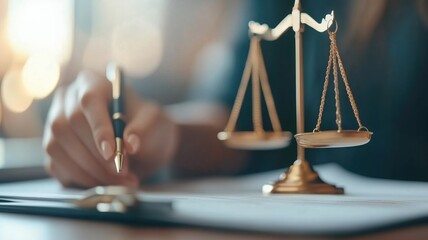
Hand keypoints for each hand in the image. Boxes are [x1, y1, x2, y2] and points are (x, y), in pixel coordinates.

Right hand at [43, 71, 177, 187]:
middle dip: (95, 156)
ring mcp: (55, 122)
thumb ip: (144, 129)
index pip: (88, 100)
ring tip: (119, 181)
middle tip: (122, 172)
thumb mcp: (154, 121)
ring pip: (58, 147)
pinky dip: (80, 179)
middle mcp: (67, 99)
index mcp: (92, 82)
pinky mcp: (53, 147)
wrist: (143, 142)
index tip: (112, 154)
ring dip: (89, 171)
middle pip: (68, 125)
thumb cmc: (147, 125)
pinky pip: (56, 165)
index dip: (98, 128)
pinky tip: (104, 182)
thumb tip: (130, 144)